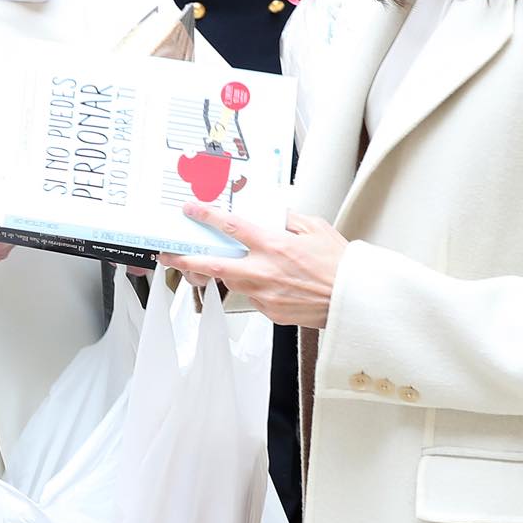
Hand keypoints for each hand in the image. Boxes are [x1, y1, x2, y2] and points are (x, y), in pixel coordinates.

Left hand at [157, 206, 345, 329]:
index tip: (190, 210)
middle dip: (185, 260)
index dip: (206, 216)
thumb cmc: (341, 265)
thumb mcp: (315, 229)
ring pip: (232, 281)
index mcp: (274, 246)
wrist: (355, 301)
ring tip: (220, 265)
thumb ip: (288, 219)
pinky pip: (253, 296)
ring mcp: (264, 294)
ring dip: (224, 273)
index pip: (231, 227)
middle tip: (167, 256)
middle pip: (213, 265)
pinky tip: (267, 281)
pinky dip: (254, 286)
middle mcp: (264, 271)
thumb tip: (272, 214)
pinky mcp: (269, 312)